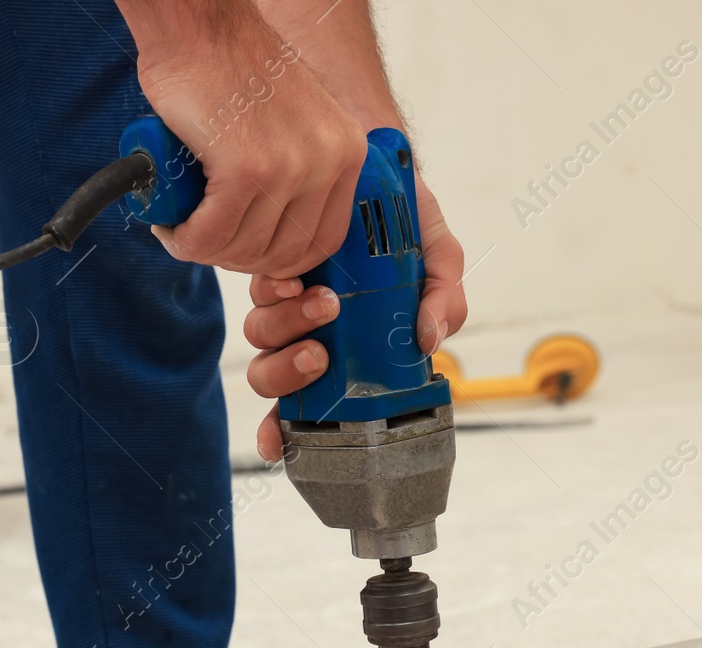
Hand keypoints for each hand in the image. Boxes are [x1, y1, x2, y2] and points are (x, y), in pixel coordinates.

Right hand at [136, 27, 367, 277]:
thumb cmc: (230, 70)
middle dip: (239, 260)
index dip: (279, 259)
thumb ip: (298, 173)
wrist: (200, 27)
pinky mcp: (247, 168)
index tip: (247, 251)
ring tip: (183, 229)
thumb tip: (274, 232)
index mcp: (346, 151)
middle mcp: (328, 160)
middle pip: (285, 255)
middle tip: (206, 241)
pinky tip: (171, 226)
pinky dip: (186, 240)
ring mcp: (290, 166)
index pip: (324, 241)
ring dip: (205, 250)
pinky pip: (212, 234)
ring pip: (244, 249)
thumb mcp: (294, 124)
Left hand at [244, 171, 467, 460]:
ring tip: (321, 303)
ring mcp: (281, 298)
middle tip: (321, 354)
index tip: (285, 438)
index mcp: (344, 347)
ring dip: (285, 329)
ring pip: (261, 336)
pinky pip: (256, 290)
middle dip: (290, 373)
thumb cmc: (406, 216)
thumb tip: (430, 341)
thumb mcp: (438, 256)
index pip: (308, 403)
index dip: (286, 429)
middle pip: (274, 375)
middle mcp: (305, 329)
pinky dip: (271, 292)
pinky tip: (289, 280)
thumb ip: (445, 298)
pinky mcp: (263, 263)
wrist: (378, 154)